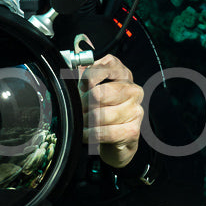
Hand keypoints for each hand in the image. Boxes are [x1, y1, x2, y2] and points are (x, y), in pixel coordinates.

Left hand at [79, 53, 143, 168]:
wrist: (115, 139)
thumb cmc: (101, 109)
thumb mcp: (92, 88)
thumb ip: (84, 77)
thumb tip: (70, 72)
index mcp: (123, 75)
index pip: (106, 66)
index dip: (88, 77)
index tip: (81, 87)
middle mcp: (133, 90)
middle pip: (99, 93)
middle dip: (84, 104)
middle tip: (79, 109)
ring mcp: (135, 110)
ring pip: (99, 115)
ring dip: (85, 121)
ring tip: (82, 122)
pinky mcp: (132, 130)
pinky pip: (104, 132)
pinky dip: (89, 134)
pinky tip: (86, 133)